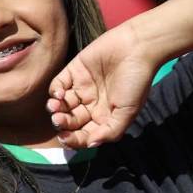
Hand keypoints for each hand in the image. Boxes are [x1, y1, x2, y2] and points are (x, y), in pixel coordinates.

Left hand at [47, 23, 157, 147]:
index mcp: (104, 117)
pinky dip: (54, 91)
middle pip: (71, 121)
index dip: (74, 139)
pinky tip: (58, 94)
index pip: (84, 134)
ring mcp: (82, 87)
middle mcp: (91, 104)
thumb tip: (91, 144)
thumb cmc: (136, 82)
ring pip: (62, 104)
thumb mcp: (128, 112)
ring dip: (55, 109)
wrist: (137, 48)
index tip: (66, 138)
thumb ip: (111, 131)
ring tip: (55, 108)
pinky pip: (58, 84)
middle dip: (62, 124)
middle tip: (58, 120)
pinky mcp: (74, 71)